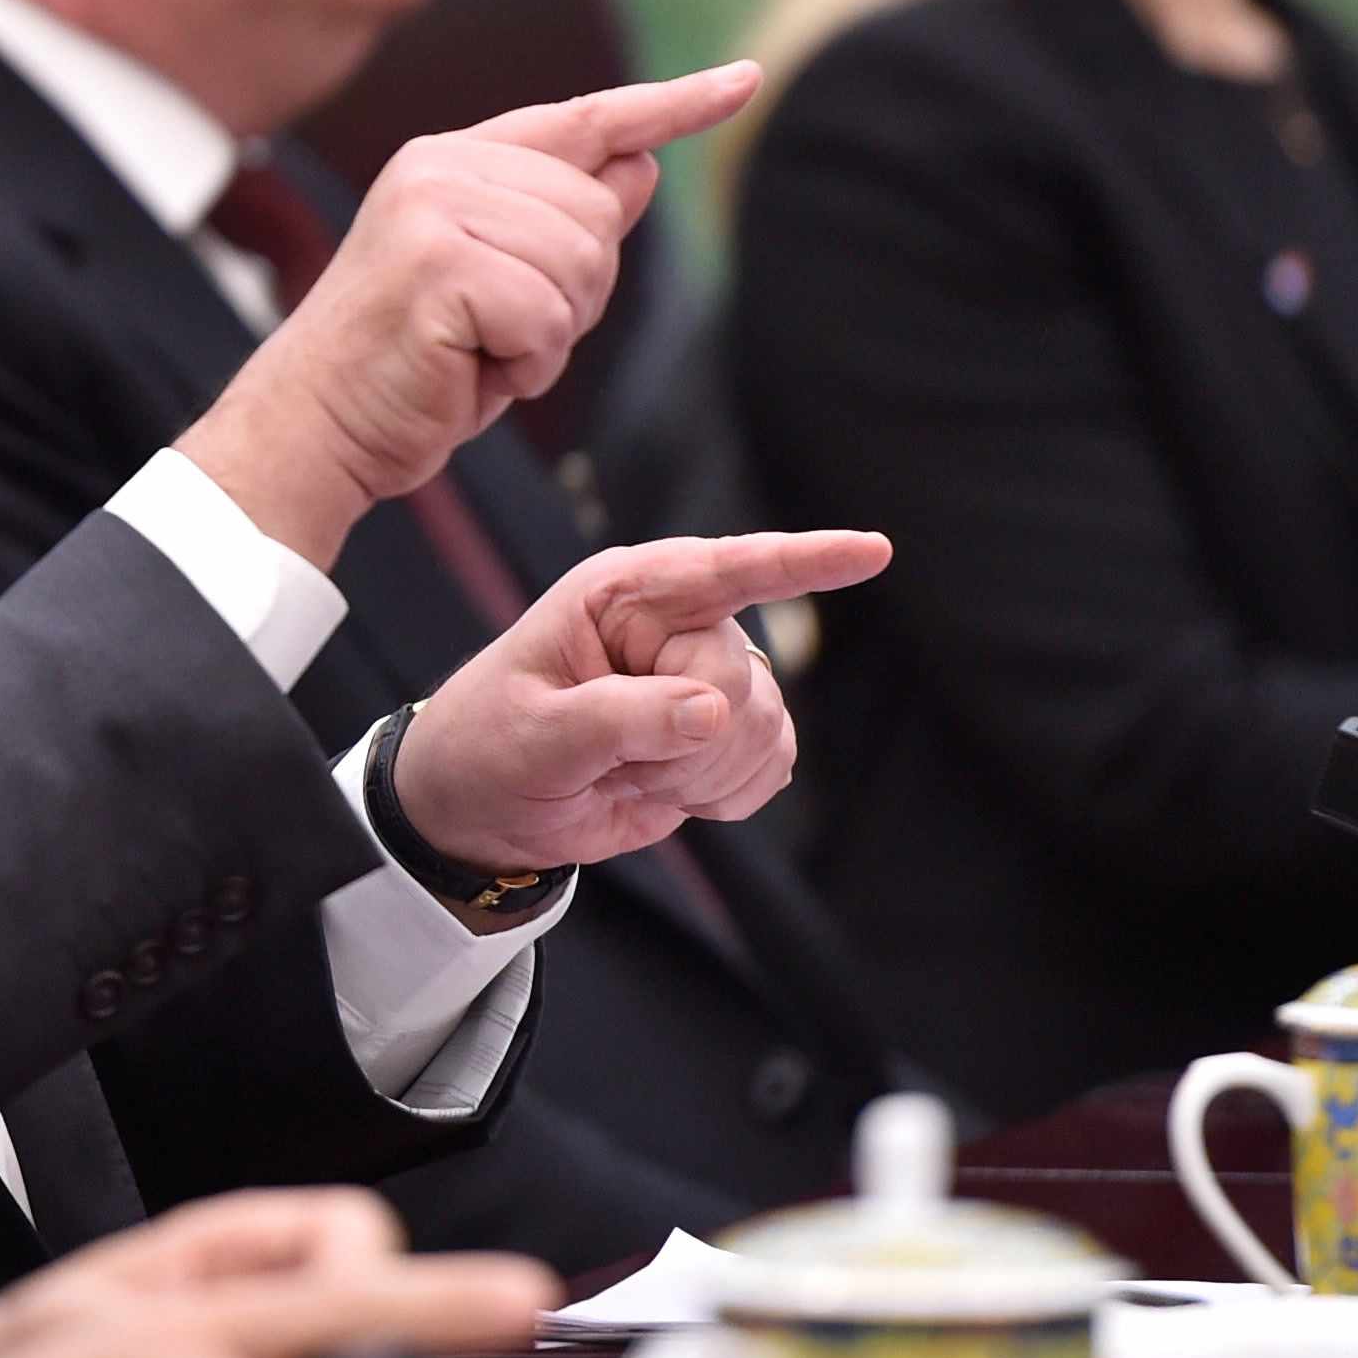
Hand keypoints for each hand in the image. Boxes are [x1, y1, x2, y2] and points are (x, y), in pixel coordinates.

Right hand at [182, 64, 758, 566]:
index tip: (744, 80)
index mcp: (453, 159)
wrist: (314, 425)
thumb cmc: (411, 366)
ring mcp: (434, 210)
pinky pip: (547, 317)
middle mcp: (441, 167)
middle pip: (598, 215)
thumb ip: (565, 225)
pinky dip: (527, 365)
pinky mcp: (436, 266)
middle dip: (575, 296)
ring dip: (550, 336)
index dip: (672, 104)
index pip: (586, 120)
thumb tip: (641, 166)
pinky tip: (471, 372)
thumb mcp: (503, 288)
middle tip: (498, 336)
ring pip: (581, 265)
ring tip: (479, 353)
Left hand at [395, 528, 891, 873]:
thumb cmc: (490, 746)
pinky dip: (722, 792)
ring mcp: (709, 675)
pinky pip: (772, 763)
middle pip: (739, 682)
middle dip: (683, 741)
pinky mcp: (729, 730)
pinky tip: (666, 788)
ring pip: (765, 727)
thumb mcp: (536, 736)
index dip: (801, 560)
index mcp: (620, 595)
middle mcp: (676, 622)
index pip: (723, 569)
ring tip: (629, 768)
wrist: (486, 806)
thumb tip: (714, 710)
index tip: (872, 551)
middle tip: (614, 758)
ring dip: (699, 772)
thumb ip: (620, 719)